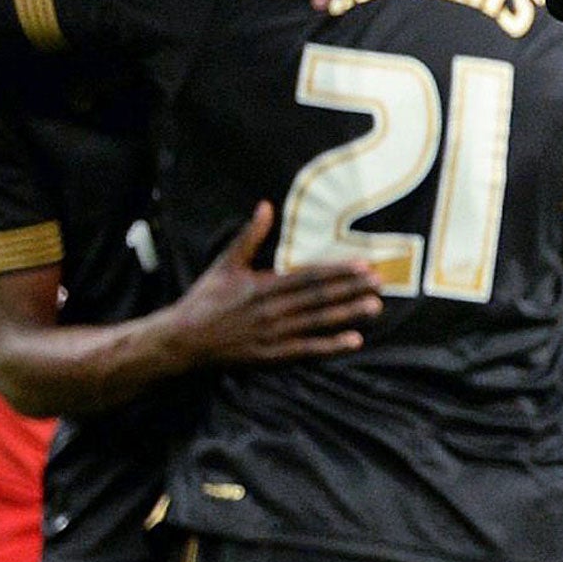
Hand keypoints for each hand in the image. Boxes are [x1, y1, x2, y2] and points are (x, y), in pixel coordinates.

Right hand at [166, 203, 382, 365]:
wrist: (182, 340)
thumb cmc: (205, 299)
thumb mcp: (225, 263)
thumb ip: (249, 236)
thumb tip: (265, 205)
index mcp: (263, 286)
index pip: (309, 276)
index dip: (338, 270)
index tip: (363, 265)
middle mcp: (271, 310)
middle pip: (319, 298)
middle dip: (351, 290)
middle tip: (380, 283)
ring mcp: (273, 335)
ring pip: (318, 322)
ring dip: (348, 314)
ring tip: (375, 307)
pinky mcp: (271, 356)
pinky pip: (307, 350)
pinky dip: (331, 346)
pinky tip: (354, 341)